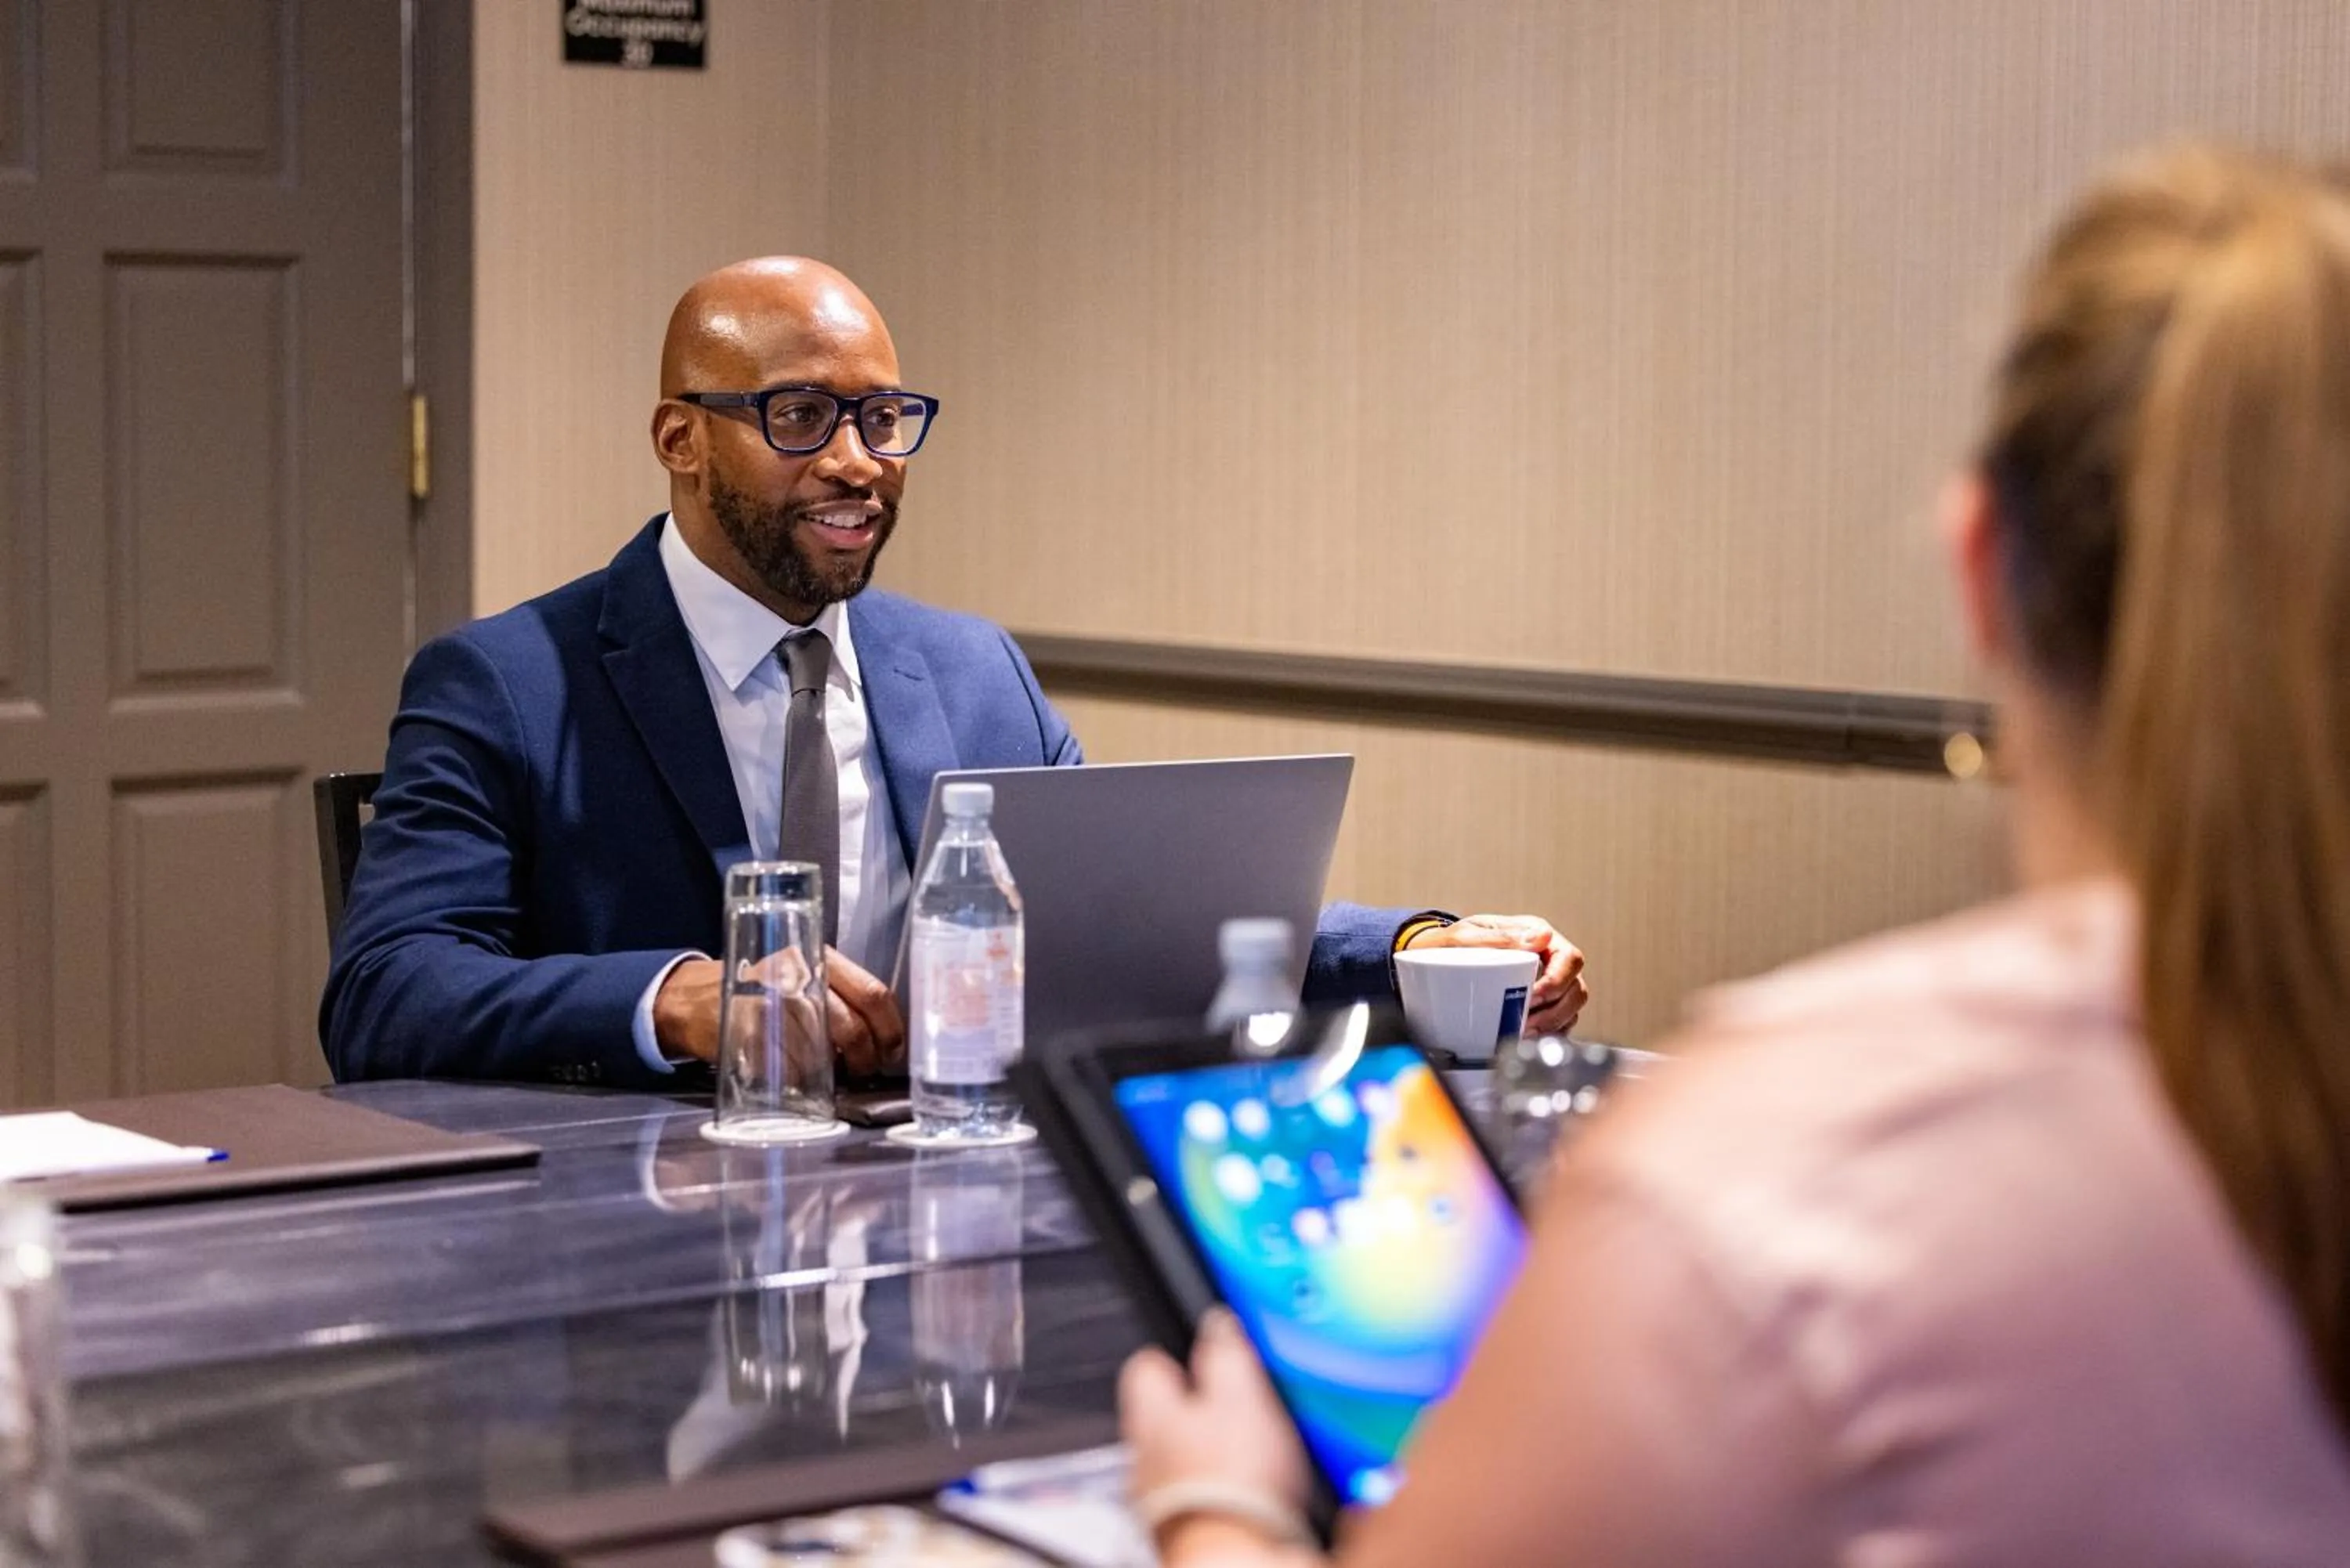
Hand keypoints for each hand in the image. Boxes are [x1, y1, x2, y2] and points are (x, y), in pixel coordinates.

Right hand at [652, 949, 906, 1075]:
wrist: (694, 998)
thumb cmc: (759, 988)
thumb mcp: (802, 972)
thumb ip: (840, 993)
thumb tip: (880, 1033)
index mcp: (819, 958)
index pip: (873, 993)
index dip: (891, 1029)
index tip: (893, 1050)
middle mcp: (798, 978)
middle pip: (852, 1028)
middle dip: (865, 1059)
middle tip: (863, 1070)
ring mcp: (772, 1006)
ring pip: (824, 1054)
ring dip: (831, 1073)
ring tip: (827, 1074)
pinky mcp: (749, 1035)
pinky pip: (790, 1070)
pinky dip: (800, 1081)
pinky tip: (797, 1078)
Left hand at [1120, 1311, 1316, 1563]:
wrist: (1237, 1559)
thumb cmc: (1232, 1486)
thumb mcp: (1240, 1397)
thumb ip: (1224, 1353)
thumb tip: (1215, 1321)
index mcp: (1151, 1412)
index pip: (1146, 1365)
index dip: (1175, 1354)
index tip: (1206, 1351)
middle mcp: (1143, 1455)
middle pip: (1162, 1415)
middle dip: (1196, 1408)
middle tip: (1237, 1404)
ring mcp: (1160, 1497)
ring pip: (1178, 1457)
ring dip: (1208, 1452)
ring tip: (1251, 1452)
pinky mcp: (1185, 1529)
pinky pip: (1198, 1495)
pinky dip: (1219, 1489)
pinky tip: (1250, 1492)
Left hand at [1405, 913, 1588, 1034]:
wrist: (1429, 957)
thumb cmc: (1448, 943)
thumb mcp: (1467, 935)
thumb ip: (1502, 936)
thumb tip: (1541, 937)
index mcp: (1535, 934)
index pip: (1569, 958)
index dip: (1557, 983)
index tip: (1532, 999)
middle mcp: (1546, 957)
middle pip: (1576, 988)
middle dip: (1555, 1011)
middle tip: (1527, 1024)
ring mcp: (1544, 981)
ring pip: (1571, 1007)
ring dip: (1553, 1025)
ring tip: (1524, 1034)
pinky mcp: (1538, 1004)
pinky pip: (1558, 1022)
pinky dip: (1548, 1033)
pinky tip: (1528, 1039)